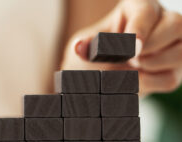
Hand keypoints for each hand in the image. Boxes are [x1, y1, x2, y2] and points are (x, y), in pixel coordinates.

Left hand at [61, 0, 181, 95]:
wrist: (101, 73)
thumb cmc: (97, 51)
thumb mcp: (88, 45)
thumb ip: (87, 45)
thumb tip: (79, 47)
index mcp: (139, 7)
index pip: (146, 11)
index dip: (140, 29)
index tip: (132, 48)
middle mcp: (163, 20)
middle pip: (174, 25)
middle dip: (150, 47)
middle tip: (130, 58)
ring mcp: (175, 44)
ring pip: (179, 52)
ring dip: (151, 65)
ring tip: (130, 66)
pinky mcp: (176, 69)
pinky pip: (170, 79)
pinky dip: (149, 83)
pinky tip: (135, 78)